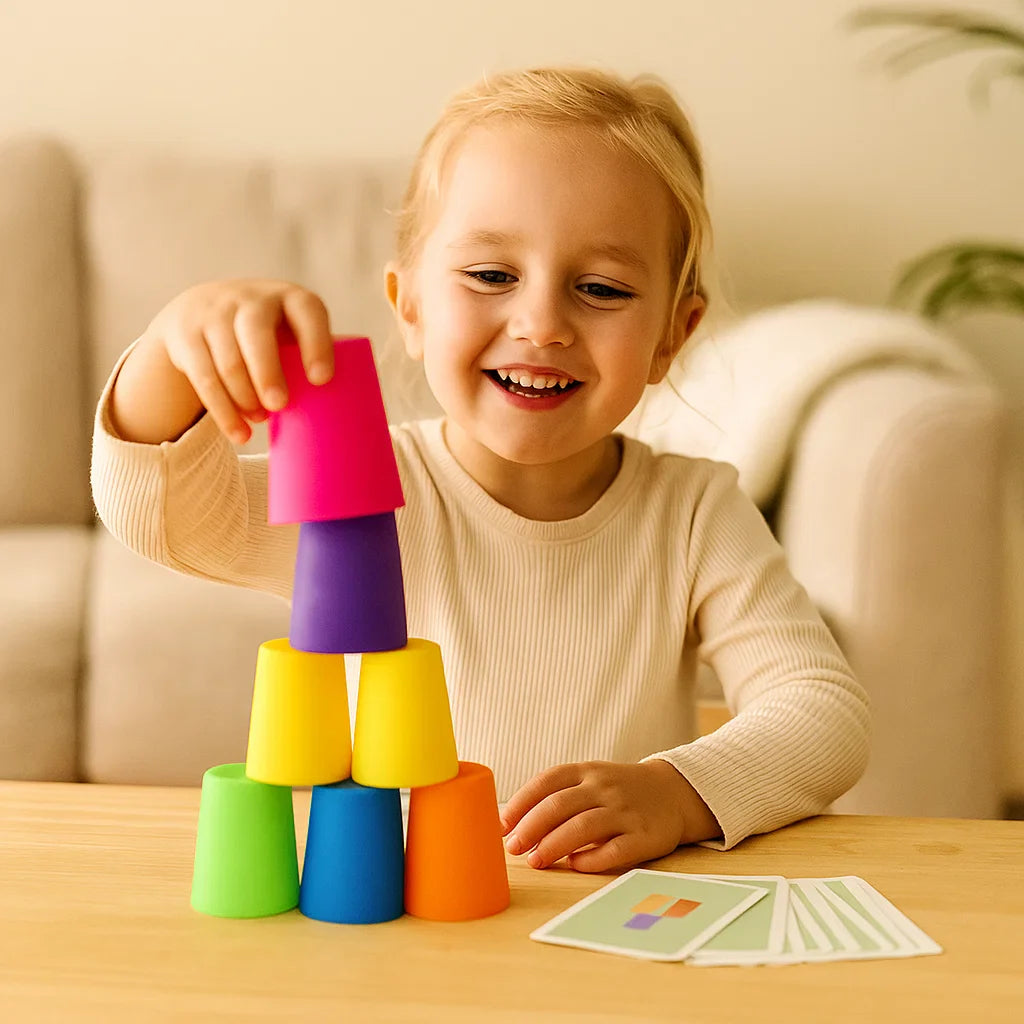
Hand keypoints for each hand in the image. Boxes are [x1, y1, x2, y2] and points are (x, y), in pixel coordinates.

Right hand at [142, 279, 334, 443]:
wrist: (199, 312)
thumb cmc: (267, 335)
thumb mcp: (288, 332)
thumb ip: (311, 358)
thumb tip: (351, 417)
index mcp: (289, 298)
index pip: (307, 311)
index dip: (316, 343)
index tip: (321, 380)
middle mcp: (249, 298)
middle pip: (255, 332)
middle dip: (267, 371)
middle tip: (279, 405)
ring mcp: (213, 313)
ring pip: (226, 359)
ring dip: (244, 396)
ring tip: (261, 420)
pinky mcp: (185, 335)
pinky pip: (203, 376)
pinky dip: (222, 410)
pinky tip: (239, 434)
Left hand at [500, 760, 720, 873]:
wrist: (673, 792)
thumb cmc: (618, 791)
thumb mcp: (590, 780)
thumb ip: (559, 796)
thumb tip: (512, 825)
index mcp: (586, 771)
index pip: (546, 782)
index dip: (520, 803)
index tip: (501, 825)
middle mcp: (604, 787)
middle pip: (559, 805)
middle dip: (531, 828)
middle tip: (513, 848)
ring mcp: (625, 811)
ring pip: (583, 827)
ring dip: (554, 845)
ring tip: (535, 860)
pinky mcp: (644, 836)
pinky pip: (614, 850)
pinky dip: (591, 859)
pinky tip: (575, 865)